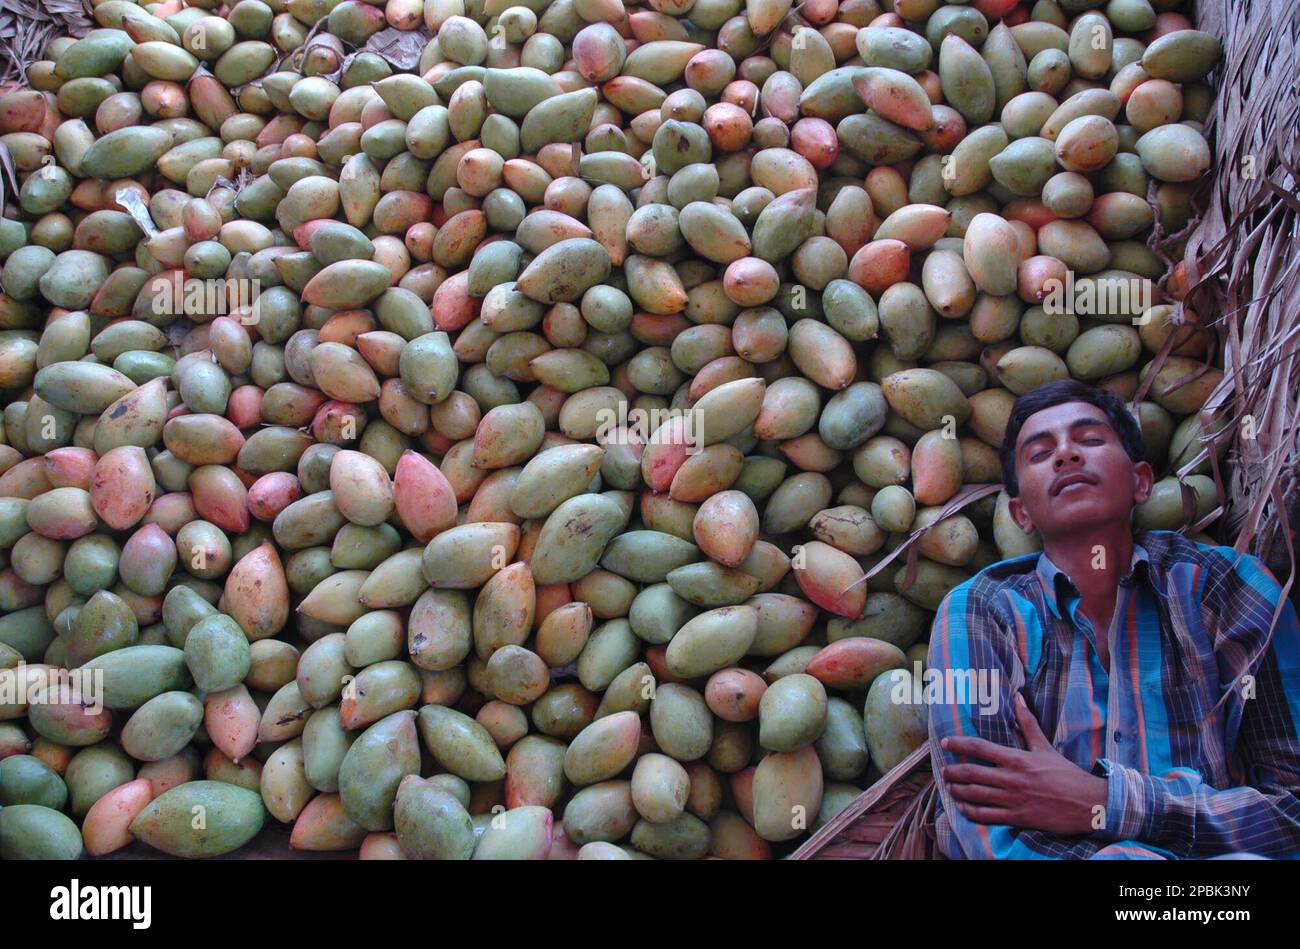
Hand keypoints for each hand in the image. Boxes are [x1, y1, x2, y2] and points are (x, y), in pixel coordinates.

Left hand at [940, 693, 1109, 835]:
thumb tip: (1018, 697)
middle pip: (971, 773)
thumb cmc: (1066, 774)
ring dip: (957, 791)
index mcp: (1017, 759)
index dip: (958, 744)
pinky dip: (970, 811)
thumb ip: (1028, 723)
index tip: (945, 743)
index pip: (979, 748)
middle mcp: (1011, 778)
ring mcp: (1013, 799)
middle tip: (943, 770)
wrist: (1087, 803)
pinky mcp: (1017, 817)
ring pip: (975, 795)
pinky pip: (986, 816)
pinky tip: (963, 807)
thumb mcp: (1045, 747)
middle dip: (952, 771)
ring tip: (949, 787)